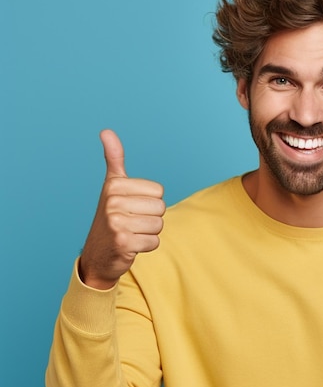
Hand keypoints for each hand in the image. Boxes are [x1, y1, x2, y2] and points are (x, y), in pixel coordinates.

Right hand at [78, 130, 165, 289]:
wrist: (97, 255)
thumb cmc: (111, 217)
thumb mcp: (112, 186)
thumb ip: (113, 159)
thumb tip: (106, 131)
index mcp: (114, 185)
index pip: (159, 191)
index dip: (149, 202)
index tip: (131, 208)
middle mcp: (113, 202)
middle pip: (161, 208)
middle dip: (151, 218)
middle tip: (131, 223)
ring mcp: (116, 223)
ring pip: (159, 225)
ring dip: (149, 233)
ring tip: (131, 233)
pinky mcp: (123, 242)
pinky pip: (155, 242)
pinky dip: (146, 247)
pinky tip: (131, 246)